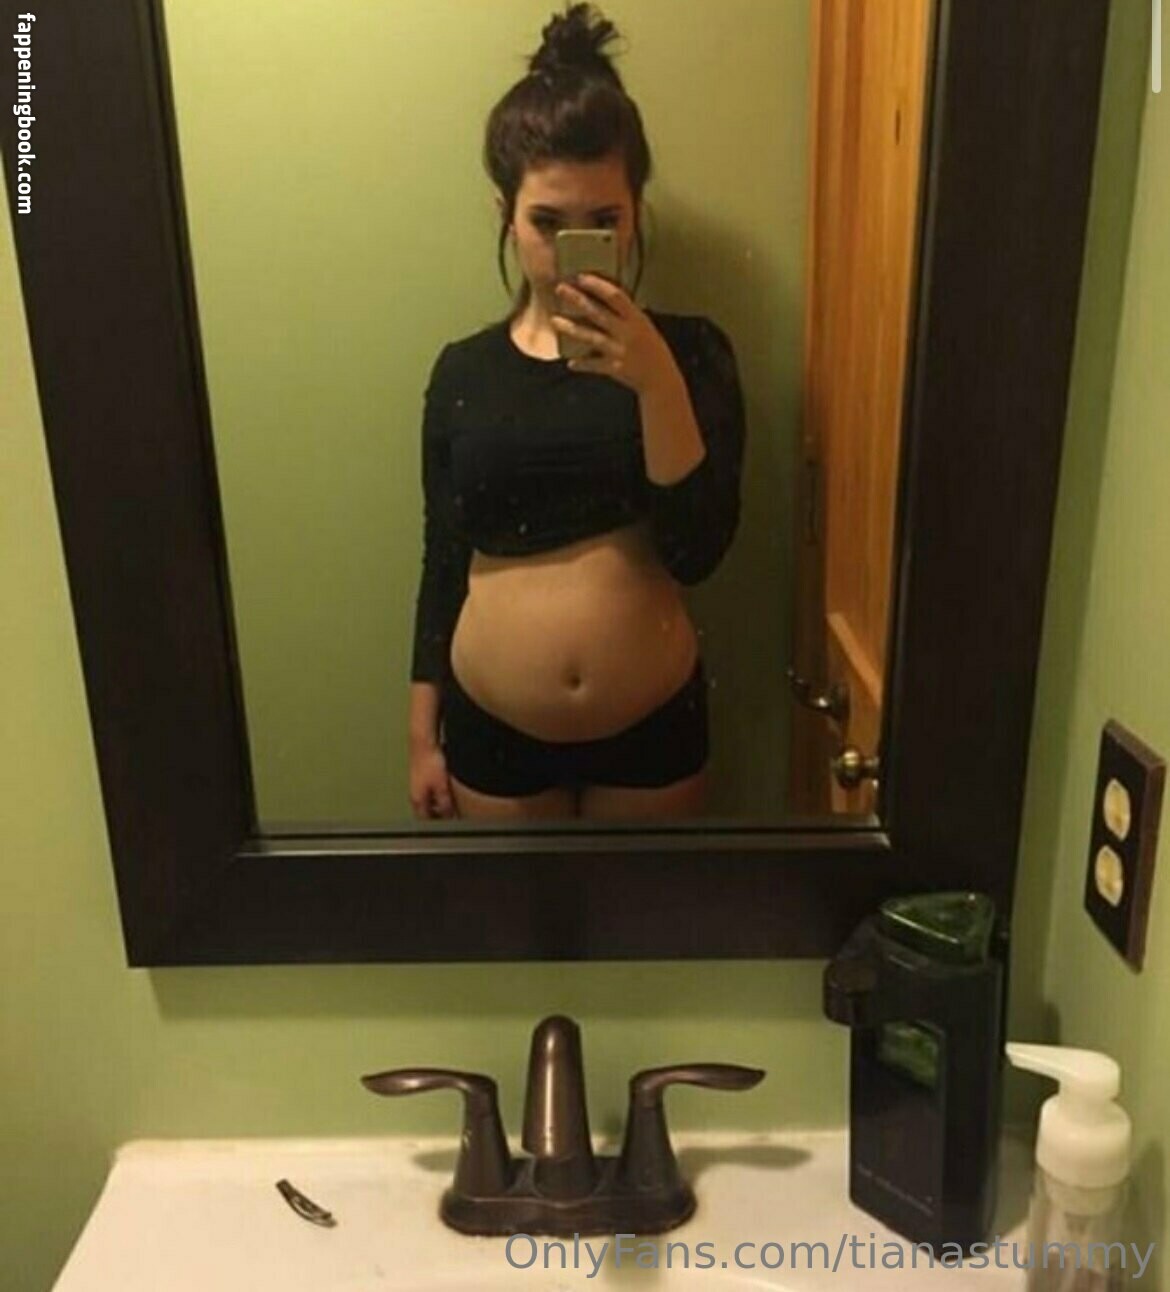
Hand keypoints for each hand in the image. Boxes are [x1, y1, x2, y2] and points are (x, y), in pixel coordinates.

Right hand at [409, 739, 457, 818]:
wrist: (423, 741)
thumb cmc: (429, 761)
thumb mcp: (442, 787)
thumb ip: (445, 803)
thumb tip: (449, 815)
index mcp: (417, 799)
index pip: (425, 818)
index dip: (437, 824)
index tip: (448, 824)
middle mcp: (414, 792)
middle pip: (425, 808)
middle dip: (437, 813)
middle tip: (449, 814)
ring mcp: (416, 782)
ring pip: (427, 797)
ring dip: (437, 801)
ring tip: (449, 800)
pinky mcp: (420, 772)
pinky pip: (429, 787)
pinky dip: (436, 790)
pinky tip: (445, 785)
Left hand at [552, 273, 678, 396]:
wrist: (661, 380)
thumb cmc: (654, 350)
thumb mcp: (645, 326)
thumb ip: (628, 315)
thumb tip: (609, 298)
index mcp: (637, 319)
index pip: (616, 296)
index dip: (598, 286)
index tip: (581, 277)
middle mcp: (627, 332)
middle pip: (598, 313)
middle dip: (578, 300)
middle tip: (560, 289)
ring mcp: (619, 351)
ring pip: (591, 337)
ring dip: (572, 328)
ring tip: (554, 320)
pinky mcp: (614, 369)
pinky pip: (594, 365)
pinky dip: (583, 364)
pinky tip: (570, 363)